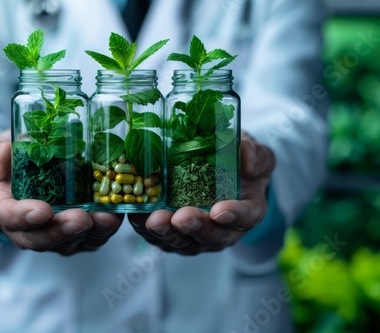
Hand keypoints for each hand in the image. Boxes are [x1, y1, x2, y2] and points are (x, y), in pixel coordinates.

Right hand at [0, 131, 122, 253]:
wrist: (20, 178)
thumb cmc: (7, 165)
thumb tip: (2, 159)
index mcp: (1, 206)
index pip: (7, 216)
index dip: (23, 216)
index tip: (42, 211)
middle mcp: (24, 228)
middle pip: (40, 238)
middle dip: (62, 231)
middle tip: (80, 219)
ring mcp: (50, 235)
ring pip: (68, 242)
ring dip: (88, 233)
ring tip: (105, 219)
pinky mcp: (73, 236)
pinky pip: (88, 239)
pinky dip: (103, 231)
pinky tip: (115, 217)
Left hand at [127, 132, 275, 254]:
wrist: (218, 170)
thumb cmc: (238, 162)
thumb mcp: (253, 151)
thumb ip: (256, 154)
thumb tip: (246, 156)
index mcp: (249, 208)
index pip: (247, 217)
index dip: (234, 216)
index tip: (220, 211)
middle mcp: (225, 229)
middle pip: (213, 237)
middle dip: (195, 228)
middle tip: (181, 218)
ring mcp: (199, 236)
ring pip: (185, 242)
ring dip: (168, 233)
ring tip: (154, 220)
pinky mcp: (174, 234)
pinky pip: (161, 237)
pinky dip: (147, 229)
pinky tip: (137, 216)